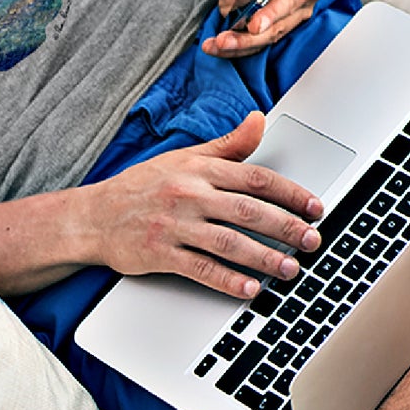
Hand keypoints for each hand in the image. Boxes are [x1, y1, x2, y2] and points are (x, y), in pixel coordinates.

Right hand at [81, 112, 323, 298]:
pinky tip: (250, 289)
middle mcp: (188, 194)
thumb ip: (227, 145)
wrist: (95, 215)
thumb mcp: (184, 158)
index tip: (314, 206)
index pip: (254, 178)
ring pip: (229, 242)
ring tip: (291, 269)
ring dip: (264, 257)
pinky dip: (227, 280)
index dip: (289, 192)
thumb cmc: (142, 186)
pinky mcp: (161, 254)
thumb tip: (259, 120)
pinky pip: (200, 268)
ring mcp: (174, 225)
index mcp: (198, 169)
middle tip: (313, 240)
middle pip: (247, 210)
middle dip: (286, 227)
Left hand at [207, 0, 324, 57]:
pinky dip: (236, 47)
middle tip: (253, 25)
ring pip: (273, 32)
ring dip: (246, 40)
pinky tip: (214, 47)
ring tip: (221, 41)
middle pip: (291, 7)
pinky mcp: (274, 30)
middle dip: (270, 17)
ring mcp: (291, 14)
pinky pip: (257, 44)